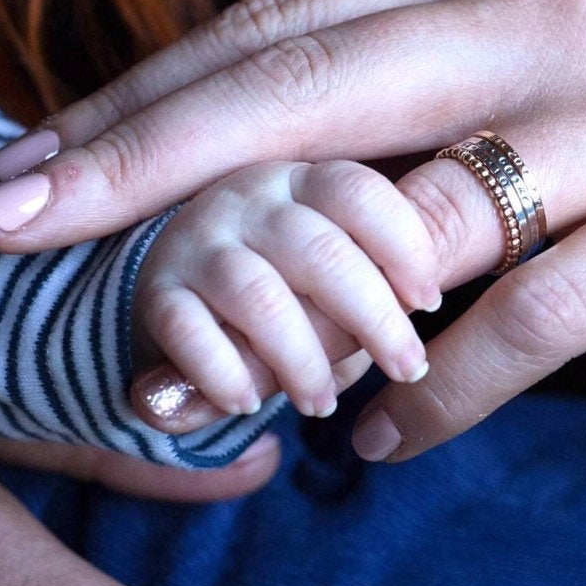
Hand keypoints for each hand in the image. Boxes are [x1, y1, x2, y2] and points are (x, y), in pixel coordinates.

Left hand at [0, 0, 585, 461]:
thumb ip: (458, 85)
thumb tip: (316, 171)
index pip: (299, 19)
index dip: (160, 84)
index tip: (48, 152)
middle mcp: (564, 12)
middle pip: (315, 81)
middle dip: (147, 155)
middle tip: (14, 219)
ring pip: (420, 207)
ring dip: (295, 306)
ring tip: (193, 379)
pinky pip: (538, 316)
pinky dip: (449, 386)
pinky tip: (393, 430)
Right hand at [133, 159, 435, 418]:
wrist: (184, 292)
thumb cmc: (292, 283)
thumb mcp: (337, 267)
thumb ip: (376, 278)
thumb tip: (419, 313)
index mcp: (304, 181)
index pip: (358, 193)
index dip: (403, 245)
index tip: (429, 301)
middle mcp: (249, 198)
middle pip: (321, 251)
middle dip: (374, 318)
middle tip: (408, 368)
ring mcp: (197, 240)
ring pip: (260, 297)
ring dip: (300, 360)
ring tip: (322, 404)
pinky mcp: (156, 291)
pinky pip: (188, 331)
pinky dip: (223, 373)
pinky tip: (248, 404)